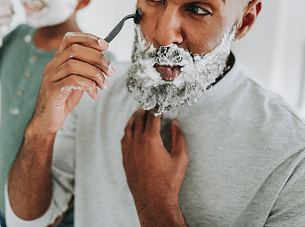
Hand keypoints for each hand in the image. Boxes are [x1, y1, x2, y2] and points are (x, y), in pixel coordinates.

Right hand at [0, 0, 13, 43]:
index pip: (6, 1)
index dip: (10, 4)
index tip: (11, 7)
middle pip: (8, 7)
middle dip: (11, 10)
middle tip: (12, 13)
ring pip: (9, 13)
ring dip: (10, 16)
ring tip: (9, 17)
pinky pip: (8, 20)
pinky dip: (9, 21)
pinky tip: (7, 22)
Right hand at [28, 32, 113, 135]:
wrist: (47, 121)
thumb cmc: (64, 99)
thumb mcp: (77, 80)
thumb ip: (86, 69)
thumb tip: (104, 59)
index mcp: (58, 59)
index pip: (70, 38)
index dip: (88, 38)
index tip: (105, 45)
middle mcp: (52, 65)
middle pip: (75, 50)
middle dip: (98, 58)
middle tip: (110, 70)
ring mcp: (50, 78)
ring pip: (74, 65)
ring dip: (95, 74)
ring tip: (103, 85)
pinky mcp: (52, 91)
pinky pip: (72, 81)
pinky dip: (88, 85)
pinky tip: (93, 94)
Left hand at [121, 109, 188, 225]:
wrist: (153, 199)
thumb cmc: (168, 181)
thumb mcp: (180, 157)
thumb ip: (178, 137)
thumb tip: (175, 123)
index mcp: (151, 139)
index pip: (152, 116)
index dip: (156, 108)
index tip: (159, 104)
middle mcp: (136, 141)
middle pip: (138, 118)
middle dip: (144, 110)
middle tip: (149, 106)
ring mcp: (128, 149)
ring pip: (129, 126)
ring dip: (134, 118)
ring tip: (139, 113)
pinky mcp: (125, 157)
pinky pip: (124, 137)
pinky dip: (128, 129)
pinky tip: (131, 128)